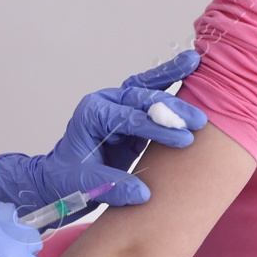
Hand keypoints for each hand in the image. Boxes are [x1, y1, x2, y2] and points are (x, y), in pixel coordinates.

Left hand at [0, 50, 206, 216]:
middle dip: (171, 108)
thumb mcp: (84, 185)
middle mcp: (106, 103)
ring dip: (171, 77)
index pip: (129, 118)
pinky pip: (152, 97)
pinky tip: (189, 71)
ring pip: (146, 87)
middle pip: (141, 97)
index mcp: (92, 114)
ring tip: (195, 63)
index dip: (157, 128)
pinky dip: (169, 83)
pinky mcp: (131, 116)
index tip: (182, 139)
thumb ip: (112, 186)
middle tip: (199, 120)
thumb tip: (144, 193)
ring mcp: (118, 106)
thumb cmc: (65, 181)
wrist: (57, 181)